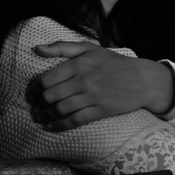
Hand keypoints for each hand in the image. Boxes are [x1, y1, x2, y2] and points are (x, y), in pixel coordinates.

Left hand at [34, 38, 174, 128]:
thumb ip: (63, 47)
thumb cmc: (114, 62)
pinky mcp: (100, 110)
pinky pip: (74, 120)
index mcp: (79, 63)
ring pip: (60, 110)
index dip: (35, 89)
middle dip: (38, 105)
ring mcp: (92, 96)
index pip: (48, 79)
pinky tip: (51, 127)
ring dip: (45, 117)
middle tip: (33, 109)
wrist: (142, 79)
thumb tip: (37, 49)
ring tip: (39, 118)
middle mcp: (84, 80)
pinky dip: (59, 126)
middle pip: (51, 96)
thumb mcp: (90, 48)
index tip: (32, 94)